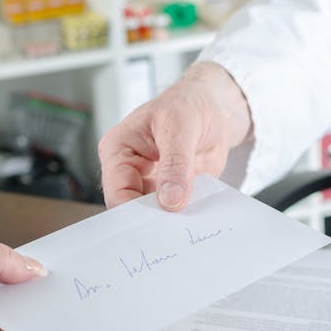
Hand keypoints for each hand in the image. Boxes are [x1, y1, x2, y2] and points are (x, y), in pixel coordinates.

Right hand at [99, 61, 252, 210]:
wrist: (214, 107)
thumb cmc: (188, 105)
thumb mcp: (181, 126)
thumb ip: (176, 164)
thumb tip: (170, 199)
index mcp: (118, 150)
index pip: (116, 191)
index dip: (133, 210)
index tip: (156, 221)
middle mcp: (129, 170)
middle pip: (131, 207)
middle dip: (151, 218)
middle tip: (173, 225)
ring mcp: (150, 183)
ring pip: (153, 214)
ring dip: (171, 219)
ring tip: (187, 218)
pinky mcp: (171, 192)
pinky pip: (175, 211)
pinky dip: (187, 214)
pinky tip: (198, 210)